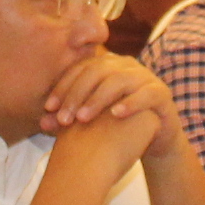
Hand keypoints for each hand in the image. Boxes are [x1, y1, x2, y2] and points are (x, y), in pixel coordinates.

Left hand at [37, 51, 172, 138]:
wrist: (155, 138)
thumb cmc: (118, 126)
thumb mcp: (93, 121)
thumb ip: (70, 119)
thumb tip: (42, 122)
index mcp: (107, 66)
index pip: (80, 69)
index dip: (62, 86)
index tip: (48, 108)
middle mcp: (125, 66)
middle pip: (96, 71)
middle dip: (76, 94)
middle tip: (63, 118)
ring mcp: (145, 78)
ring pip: (119, 80)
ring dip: (98, 99)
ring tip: (83, 119)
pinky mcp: (162, 94)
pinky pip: (146, 94)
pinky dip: (131, 103)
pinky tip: (116, 115)